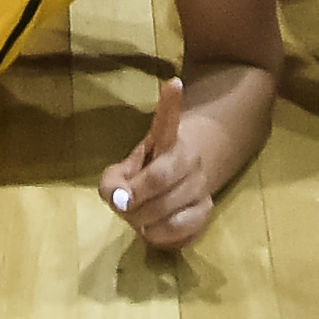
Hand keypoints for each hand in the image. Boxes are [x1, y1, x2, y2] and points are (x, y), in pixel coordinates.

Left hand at [100, 78, 221, 250]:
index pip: (167, 121)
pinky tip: (153, 228)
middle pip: (160, 178)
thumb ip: (112, 183)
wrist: (175, 191)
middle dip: (134, 198)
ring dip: (142, 221)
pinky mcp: (207, 213)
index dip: (170, 103)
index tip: (173, 82)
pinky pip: (178, 231)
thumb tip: (119, 198)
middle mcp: (189, 159)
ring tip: (137, 217)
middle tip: (122, 205)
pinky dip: (158, 236)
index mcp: (167, 141)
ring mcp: (201, 187)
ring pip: (168, 210)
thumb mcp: (122, 172)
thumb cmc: (143, 178)